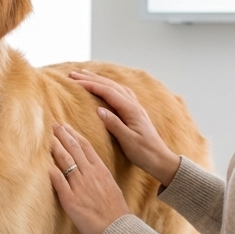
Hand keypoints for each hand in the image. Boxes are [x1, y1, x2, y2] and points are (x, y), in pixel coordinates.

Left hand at [49, 123, 129, 233]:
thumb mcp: (110, 186)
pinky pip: (59, 183)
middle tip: (53, 125)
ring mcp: (80, 186)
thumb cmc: (114, 210)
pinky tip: (45, 164)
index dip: (74, 135)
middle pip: (74, 149)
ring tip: (47, 138)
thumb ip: (99, 175)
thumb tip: (90, 167)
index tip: (65, 126)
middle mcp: (90, 175)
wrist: (117, 229)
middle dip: (62, 135)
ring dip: (55, 148)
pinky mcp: (71, 200)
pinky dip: (52, 172)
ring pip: (66, 162)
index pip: (85, 147)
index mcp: (100, 170)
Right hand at [68, 71, 180, 185]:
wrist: (161, 159)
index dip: (91, 85)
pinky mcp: (135, 112)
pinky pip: (120, 93)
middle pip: (111, 86)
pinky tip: (105, 87)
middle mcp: (134, 105)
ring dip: (100, 80)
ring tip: (85, 76)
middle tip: (73, 74)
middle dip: (92, 78)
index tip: (74, 81)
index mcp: (131, 110)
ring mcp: (135, 107)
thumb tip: (99, 109)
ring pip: (116, 87)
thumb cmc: (144, 153)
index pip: (108, 92)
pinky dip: (109, 86)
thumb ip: (113, 124)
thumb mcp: (128, 140)